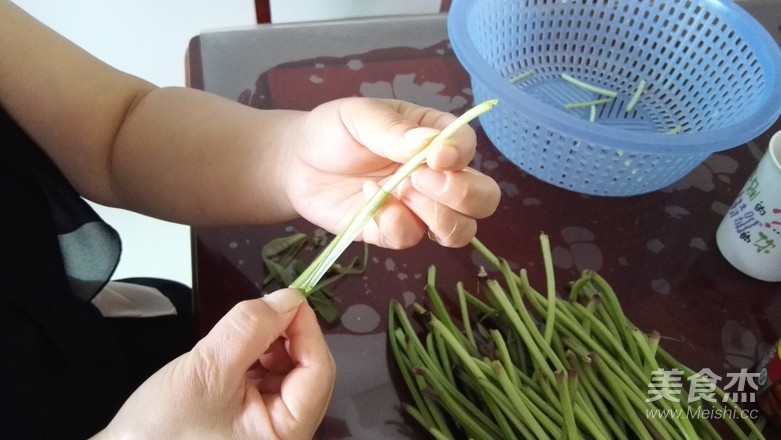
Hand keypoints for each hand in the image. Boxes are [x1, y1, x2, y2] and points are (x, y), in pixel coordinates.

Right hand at [94, 289, 334, 439]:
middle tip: (262, 311)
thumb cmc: (160, 428)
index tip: (290, 297)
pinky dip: (259, 357)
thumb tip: (289, 298)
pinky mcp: (252, 421)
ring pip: (290, 372)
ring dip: (272, 345)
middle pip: (309, 372)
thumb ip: (251, 329)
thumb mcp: (208, 369)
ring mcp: (269, 430)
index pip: (318, 373)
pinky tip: (236, 351)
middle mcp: (285, 436)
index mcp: (285, 436)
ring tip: (238, 337)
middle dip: (288, 337)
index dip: (307, 330)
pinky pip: (270, 380)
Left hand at [282, 98, 500, 248]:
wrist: (295, 165)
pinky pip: (412, 239)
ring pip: (461, 230)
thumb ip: (393, 129)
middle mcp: (437, 176)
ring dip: (437, 217)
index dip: (460, 155)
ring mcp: (419, 209)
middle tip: (419, 182)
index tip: (434, 156)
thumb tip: (430, 143)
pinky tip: (370, 202)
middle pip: (483, 198)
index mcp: (435, 137)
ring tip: (399, 194)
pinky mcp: (394, 232)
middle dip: (462, 195)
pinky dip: (395, 225)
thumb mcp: (358, 116)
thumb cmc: (332, 132)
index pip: (468, 147)